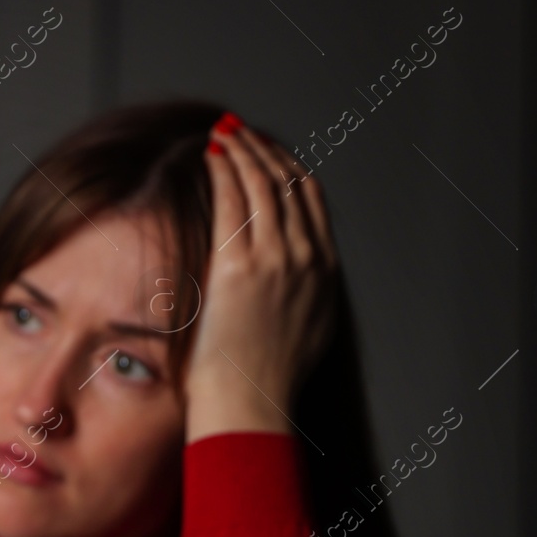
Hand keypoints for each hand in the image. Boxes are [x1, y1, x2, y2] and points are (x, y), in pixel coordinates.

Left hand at [186, 112, 338, 442]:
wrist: (249, 405)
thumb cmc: (264, 382)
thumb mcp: (304, 334)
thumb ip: (302, 299)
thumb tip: (291, 284)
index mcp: (326, 273)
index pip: (313, 201)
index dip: (290, 168)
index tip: (270, 153)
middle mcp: (308, 259)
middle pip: (290, 183)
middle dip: (264, 150)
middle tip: (241, 131)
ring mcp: (277, 260)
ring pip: (263, 183)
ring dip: (243, 151)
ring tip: (224, 133)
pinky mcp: (241, 265)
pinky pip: (233, 199)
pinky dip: (224, 169)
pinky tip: (211, 153)